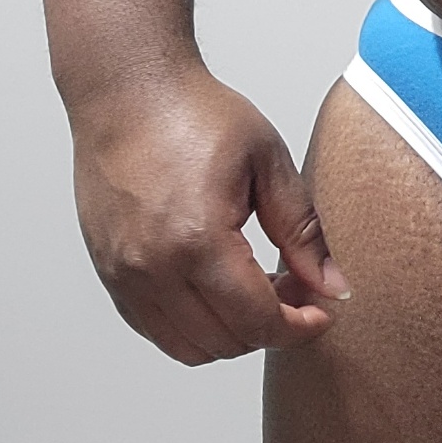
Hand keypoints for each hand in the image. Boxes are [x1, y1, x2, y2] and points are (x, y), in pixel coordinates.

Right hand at [71, 67, 349, 365]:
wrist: (129, 94)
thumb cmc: (193, 114)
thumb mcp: (268, 162)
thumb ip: (303, 231)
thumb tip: (332, 285)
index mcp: (199, 239)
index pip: (258, 320)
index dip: (300, 327)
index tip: (322, 311)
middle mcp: (153, 268)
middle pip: (227, 342)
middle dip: (273, 326)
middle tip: (297, 288)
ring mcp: (125, 276)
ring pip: (190, 348)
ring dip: (234, 333)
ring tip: (258, 287)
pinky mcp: (110, 275)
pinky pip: (157, 330)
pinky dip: (195, 327)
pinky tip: (219, 289)